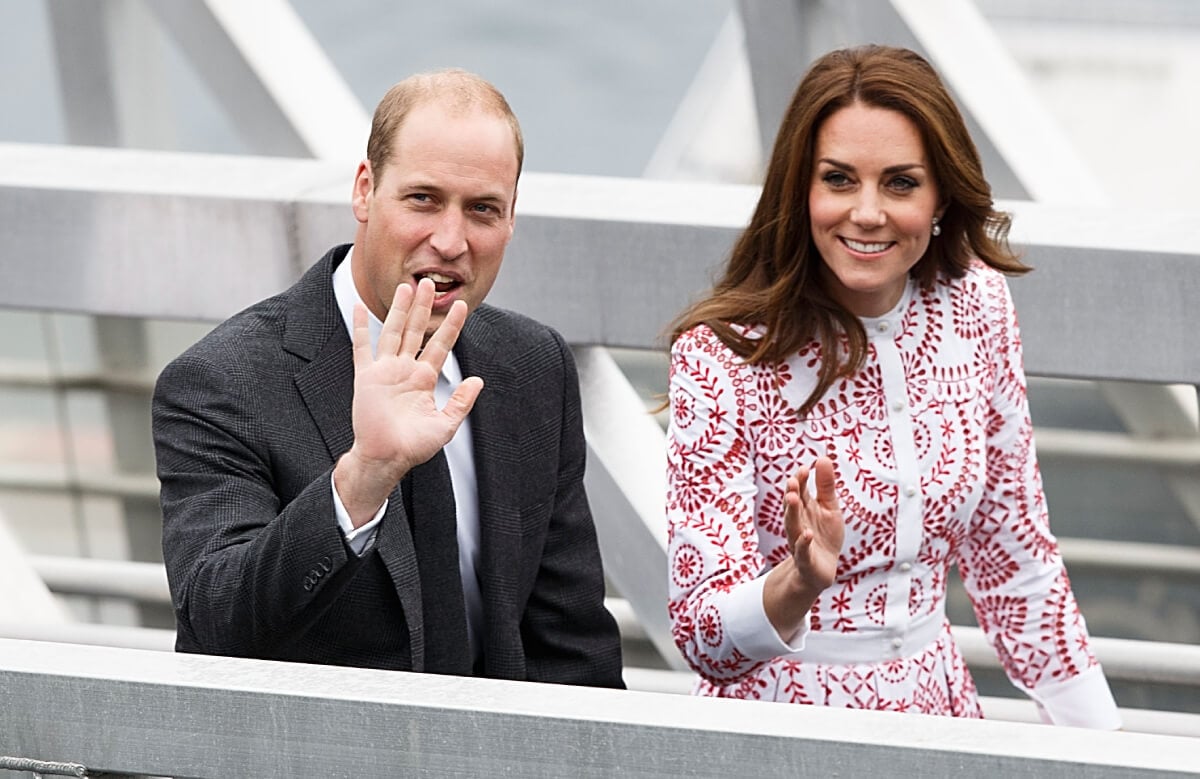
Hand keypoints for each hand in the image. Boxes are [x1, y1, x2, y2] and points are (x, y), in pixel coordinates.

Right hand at [334, 278, 482, 524]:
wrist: (386, 458)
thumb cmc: (414, 447)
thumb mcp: (446, 425)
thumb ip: (461, 402)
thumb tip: (478, 381)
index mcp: (424, 379)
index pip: (441, 345)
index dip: (450, 325)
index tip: (461, 305)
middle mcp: (405, 370)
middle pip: (416, 330)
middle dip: (423, 307)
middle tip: (429, 282)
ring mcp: (385, 371)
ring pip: (393, 332)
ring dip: (399, 309)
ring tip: (406, 285)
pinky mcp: (366, 376)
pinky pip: (362, 347)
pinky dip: (361, 327)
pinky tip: (360, 306)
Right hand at [784, 456, 844, 591]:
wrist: (821, 570)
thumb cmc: (824, 535)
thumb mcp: (829, 507)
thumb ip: (825, 485)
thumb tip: (823, 457)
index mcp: (804, 509)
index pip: (799, 492)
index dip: (801, 481)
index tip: (804, 468)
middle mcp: (798, 523)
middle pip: (792, 506)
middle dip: (791, 493)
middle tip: (793, 481)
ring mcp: (799, 541)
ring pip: (792, 526)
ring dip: (791, 512)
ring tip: (793, 498)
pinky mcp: (806, 560)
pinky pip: (802, 551)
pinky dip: (803, 543)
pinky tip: (807, 534)